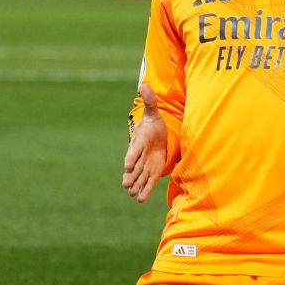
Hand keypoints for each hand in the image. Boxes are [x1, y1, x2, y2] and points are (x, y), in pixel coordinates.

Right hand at [122, 82, 166, 202]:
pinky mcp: (152, 172)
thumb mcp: (153, 113)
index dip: (130, 158)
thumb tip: (144, 84)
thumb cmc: (153, 124)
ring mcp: (145, 165)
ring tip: (133, 194)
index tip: (126, 165)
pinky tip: (141, 199)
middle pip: (133, 168)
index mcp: (138, 143)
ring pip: (139, 177)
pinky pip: (148, 182)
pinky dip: (144, 191)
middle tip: (126, 184)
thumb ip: (150, 101)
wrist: (158, 135)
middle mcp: (139, 157)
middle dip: (130, 176)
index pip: (132, 152)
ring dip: (136, 186)